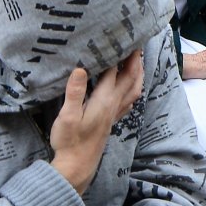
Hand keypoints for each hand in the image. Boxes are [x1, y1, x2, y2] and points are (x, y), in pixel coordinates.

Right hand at [48, 52, 143, 192]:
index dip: (118, 55)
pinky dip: (133, 89)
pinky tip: (130, 89)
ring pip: (133, 89)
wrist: (77, 165)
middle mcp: (114, 105)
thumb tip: (80, 69)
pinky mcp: (112, 121)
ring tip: (138, 62)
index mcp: (104, 100)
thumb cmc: (70, 141)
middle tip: (136, 45)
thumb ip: (74, 92)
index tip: (121, 39)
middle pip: (130, 78)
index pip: (114, 72)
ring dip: (137, 74)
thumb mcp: (67, 116)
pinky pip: (129, 101)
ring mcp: (115, 114)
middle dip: (134, 61)